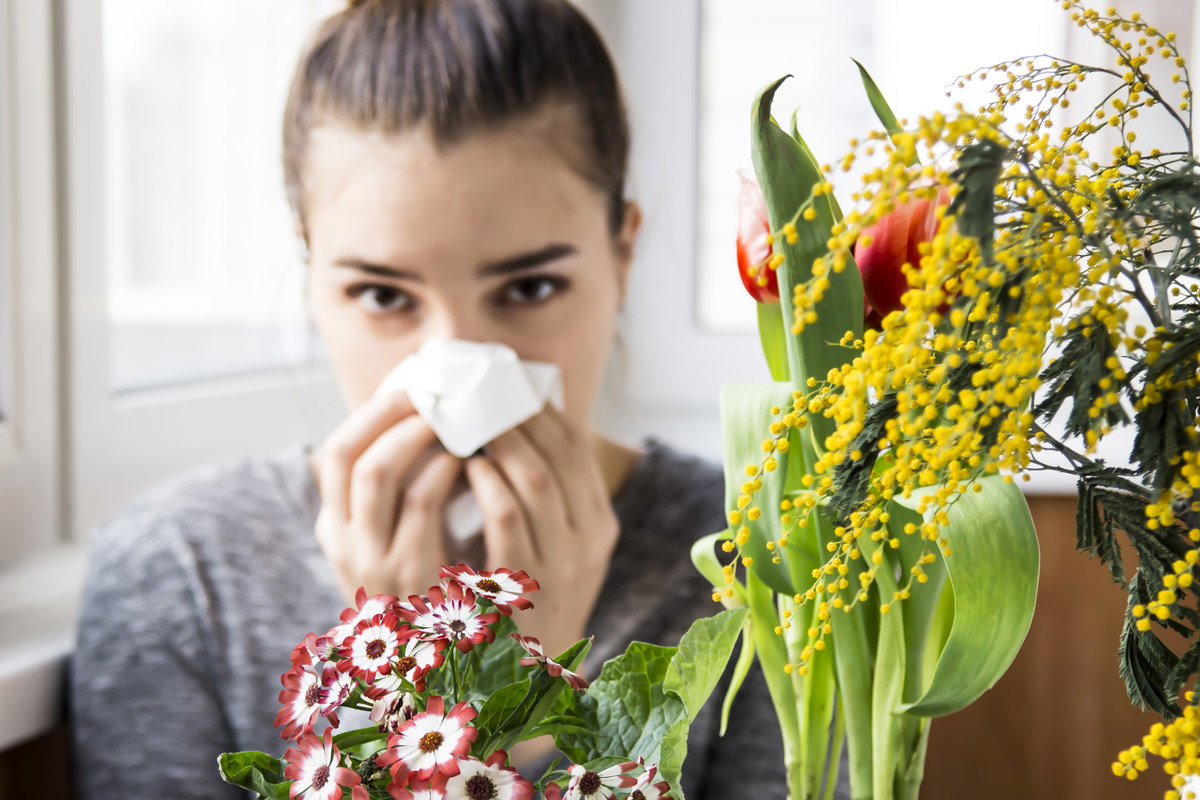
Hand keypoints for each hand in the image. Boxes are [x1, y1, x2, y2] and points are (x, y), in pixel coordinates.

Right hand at [310, 390, 463, 604]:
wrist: (447, 672)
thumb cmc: (435, 592)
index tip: (409, 387)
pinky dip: (444, 472)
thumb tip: (427, 424)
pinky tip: (469, 461)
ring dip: (419, 435)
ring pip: (379, 473)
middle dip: (395, 414)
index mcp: (337, 533)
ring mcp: (374, 564)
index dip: (370, 414)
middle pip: (352, 455)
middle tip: (436, 394)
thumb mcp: (397, 546)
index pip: (332, 455)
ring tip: (454, 419)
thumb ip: (400, 498)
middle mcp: (345, 547)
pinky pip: (422, 506)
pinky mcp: (412, 577)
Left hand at [465, 404, 619, 664]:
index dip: (541, 410)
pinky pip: (507, 520)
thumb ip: (538, 496)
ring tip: (467, 421)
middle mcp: (588, 543)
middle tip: (477, 392)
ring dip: (499, 443)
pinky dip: (488, 485)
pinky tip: (465, 466)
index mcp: (598, 525)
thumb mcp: (549, 549)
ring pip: (537, 480)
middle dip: (515, 417)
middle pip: (560, 455)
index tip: (505, 385)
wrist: (517, 689)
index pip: (577, 448)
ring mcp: (560, 567)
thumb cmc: (521, 604)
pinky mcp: (523, 588)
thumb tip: (506, 423)